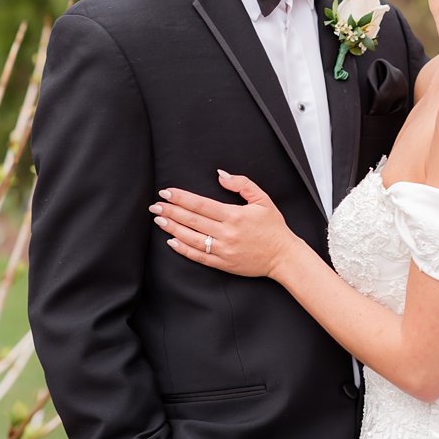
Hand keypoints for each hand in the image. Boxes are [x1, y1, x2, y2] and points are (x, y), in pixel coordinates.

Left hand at [151, 171, 294, 278]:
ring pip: (192, 238)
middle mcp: (226, 233)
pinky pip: (199, 256)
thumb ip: (242, 184)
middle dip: (171, 211)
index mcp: (234, 215)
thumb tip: (220, 174)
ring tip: (159, 220)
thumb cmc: (273, 227)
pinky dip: (183, 249)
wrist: (283, 256)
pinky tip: (171, 241)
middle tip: (155, 205)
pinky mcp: (223, 264)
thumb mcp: (262, 200)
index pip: (200, 204)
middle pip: (192, 220)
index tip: (166, 192)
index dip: (181, 198)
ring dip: (173, 228)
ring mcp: (224, 250)